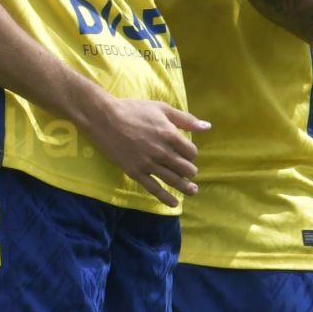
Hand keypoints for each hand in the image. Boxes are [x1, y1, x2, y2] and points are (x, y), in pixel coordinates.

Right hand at [83, 91, 205, 207]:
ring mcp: (148, 163)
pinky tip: (174, 203)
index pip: (191, 152)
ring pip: (174, 181)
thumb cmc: (133, 109)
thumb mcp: (161, 108)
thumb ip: (186, 119)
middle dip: (190, 171)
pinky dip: (166, 198)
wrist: (104, 118)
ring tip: (192, 191)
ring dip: (186, 188)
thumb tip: (208, 127)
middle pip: (186, 169)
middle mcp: (162, 152)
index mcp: (170, 135)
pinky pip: (154, 189)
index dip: (191, 154)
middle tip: (188, 171)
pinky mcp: (135, 172)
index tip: (186, 154)